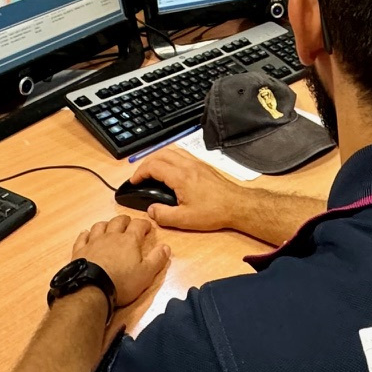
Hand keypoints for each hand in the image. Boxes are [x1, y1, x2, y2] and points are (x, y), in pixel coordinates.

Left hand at [70, 213, 168, 306]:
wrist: (92, 288)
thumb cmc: (122, 282)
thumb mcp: (146, 274)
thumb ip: (157, 259)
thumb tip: (166, 246)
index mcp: (129, 241)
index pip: (139, 225)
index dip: (144, 224)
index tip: (147, 227)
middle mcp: (111, 237)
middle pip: (118, 221)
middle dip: (125, 220)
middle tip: (129, 223)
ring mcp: (94, 242)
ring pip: (100, 226)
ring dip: (106, 224)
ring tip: (109, 226)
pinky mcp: (80, 250)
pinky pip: (83, 237)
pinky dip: (86, 234)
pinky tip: (87, 234)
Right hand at [129, 147, 248, 232]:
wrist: (237, 205)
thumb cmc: (212, 213)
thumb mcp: (184, 220)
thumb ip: (163, 215)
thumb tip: (150, 210)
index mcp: (180, 176)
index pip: (153, 166)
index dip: (140, 172)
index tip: (134, 182)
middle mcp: (188, 165)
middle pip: (161, 153)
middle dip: (146, 162)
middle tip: (140, 175)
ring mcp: (197, 163)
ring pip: (173, 151)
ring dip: (159, 158)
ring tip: (153, 171)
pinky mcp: (204, 166)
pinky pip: (183, 154)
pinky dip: (171, 158)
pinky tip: (171, 170)